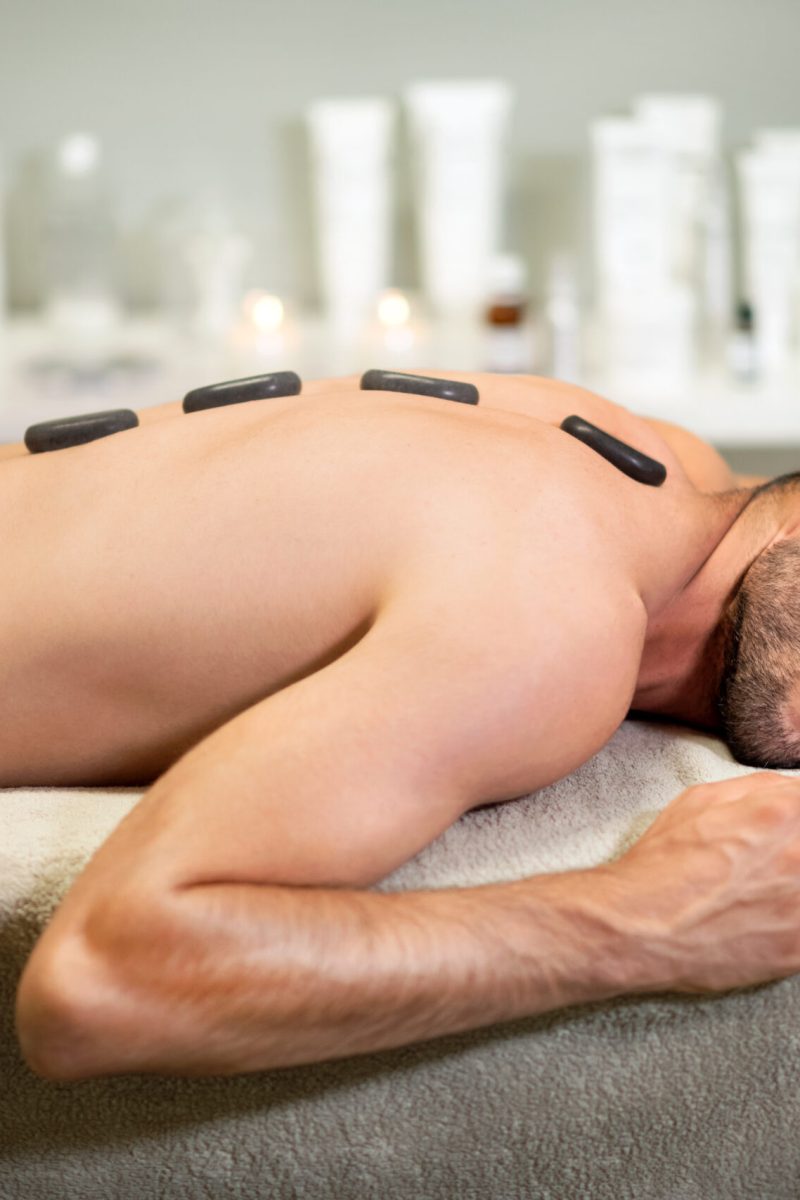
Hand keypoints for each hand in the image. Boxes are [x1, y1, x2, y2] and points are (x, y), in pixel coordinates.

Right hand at [607, 772, 799, 994]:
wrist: (641, 930)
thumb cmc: (663, 864)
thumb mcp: (698, 800)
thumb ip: (757, 787)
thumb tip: (790, 789)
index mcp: (778, 814)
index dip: (792, 815)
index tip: (780, 830)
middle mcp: (797, 856)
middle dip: (791, 850)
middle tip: (765, 864)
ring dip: (792, 885)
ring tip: (765, 891)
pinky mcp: (799, 950)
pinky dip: (792, 922)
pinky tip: (767, 918)